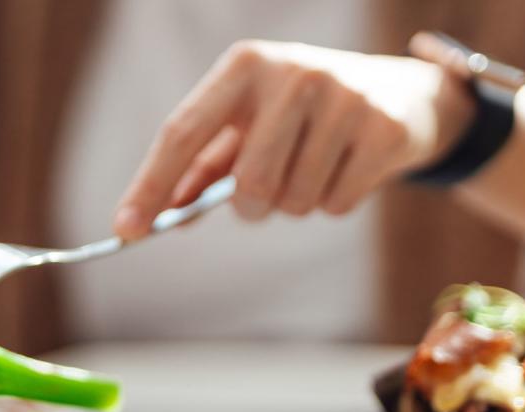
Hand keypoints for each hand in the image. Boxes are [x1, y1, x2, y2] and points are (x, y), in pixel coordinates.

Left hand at [114, 41, 474, 237]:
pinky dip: (334, 203)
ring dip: (295, 204)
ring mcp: (343, 97)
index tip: (126, 231)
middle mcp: (292, 73)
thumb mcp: (247, 124)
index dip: (150, 186)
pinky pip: (335, 205)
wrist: (398, 93)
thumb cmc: (300, 115)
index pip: (182, 133)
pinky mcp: (382, 129)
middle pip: (248, 184)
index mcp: (244, 67)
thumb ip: (202, 167)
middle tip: (264, 196)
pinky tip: (346, 168)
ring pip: (293, 201)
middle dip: (251, 208)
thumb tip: (162, 214)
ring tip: (313, 169)